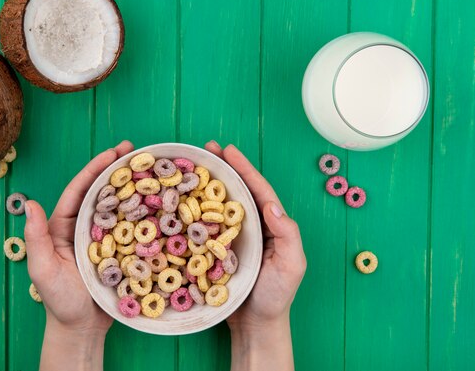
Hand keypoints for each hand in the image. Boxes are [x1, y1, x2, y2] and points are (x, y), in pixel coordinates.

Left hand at [23, 140, 133, 370]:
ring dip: (131, 186)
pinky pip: (131, 227)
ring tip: (149, 167)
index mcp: (63, 226)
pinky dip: (143, 212)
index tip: (111, 152)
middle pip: (100, 191)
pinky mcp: (120, 250)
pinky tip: (157, 201)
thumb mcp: (43, 270)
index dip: (94, 169)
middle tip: (135, 149)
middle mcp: (83, 227)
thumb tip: (31, 204)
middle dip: (116, 168)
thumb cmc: (59, 301)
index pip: (79, 190)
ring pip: (117, 205)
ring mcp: (103, 238)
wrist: (82, 329)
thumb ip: (36, 238)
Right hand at [205, 141, 305, 370]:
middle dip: (224, 167)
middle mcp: (251, 226)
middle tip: (207, 148)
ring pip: (219, 204)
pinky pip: (205, 225)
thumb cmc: (276, 296)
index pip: (258, 190)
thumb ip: (288, 235)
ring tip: (192, 166)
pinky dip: (194, 210)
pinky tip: (181, 201)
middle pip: (238, 190)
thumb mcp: (292, 266)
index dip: (244, 169)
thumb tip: (272, 206)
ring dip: (207, 184)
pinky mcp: (215, 250)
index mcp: (270, 225)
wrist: (255, 325)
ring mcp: (232, 237)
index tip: (229, 151)